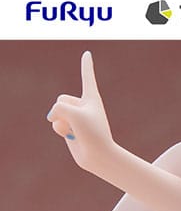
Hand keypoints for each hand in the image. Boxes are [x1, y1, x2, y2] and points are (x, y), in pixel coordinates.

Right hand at [47, 51, 115, 176]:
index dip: (86, 65)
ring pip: (56, 112)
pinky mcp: (70, 128)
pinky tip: (71, 137)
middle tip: (80, 124)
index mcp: (92, 97)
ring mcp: (76, 117)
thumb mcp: (72, 113)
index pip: (87, 76)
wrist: (99, 157)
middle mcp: (84, 105)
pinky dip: (61, 130)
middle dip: (65, 112)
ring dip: (63, 123)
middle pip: (62, 99)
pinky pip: (56, 123)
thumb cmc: (92, 133)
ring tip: (77, 132)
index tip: (87, 54)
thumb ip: (57, 108)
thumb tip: (52, 118)